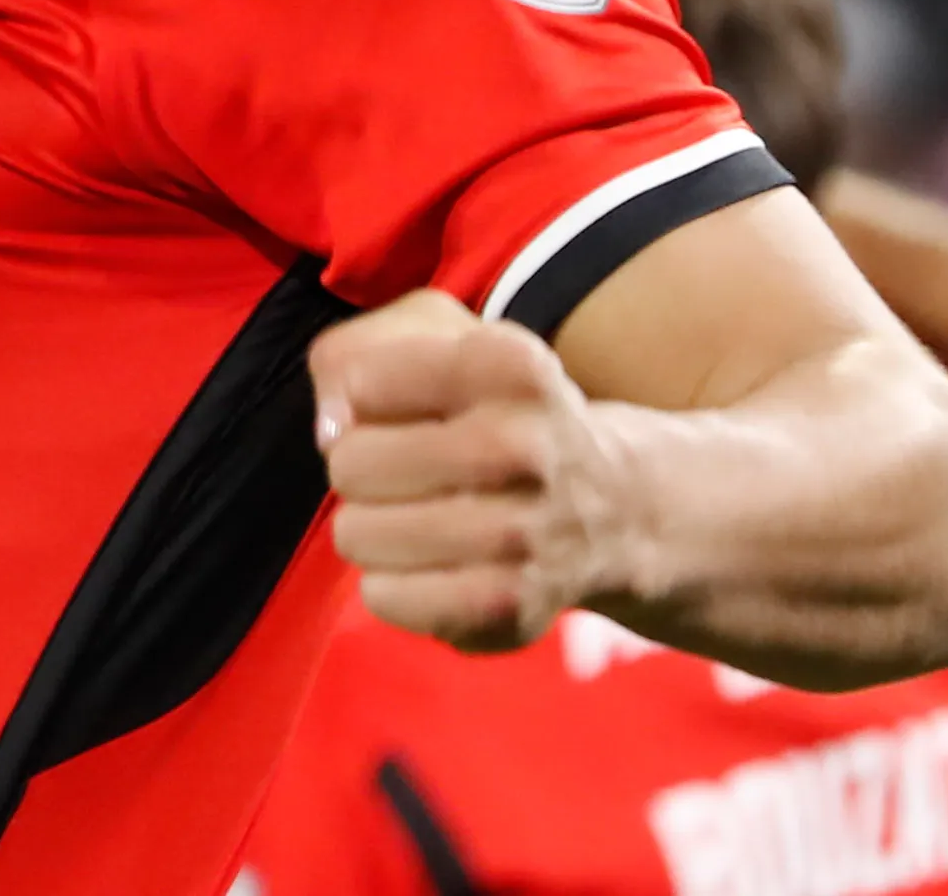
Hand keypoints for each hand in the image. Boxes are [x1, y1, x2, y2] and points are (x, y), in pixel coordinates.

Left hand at [313, 289, 618, 652]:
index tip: (406, 410)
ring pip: (356, 534)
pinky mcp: (505, 606)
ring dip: (373, 529)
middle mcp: (521, 445)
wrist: (619, 507)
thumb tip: (328, 429)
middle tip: (414, 472)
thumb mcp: (449, 342)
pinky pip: (383, 595)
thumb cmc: (503, 413)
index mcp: (510, 366)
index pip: (360, 381)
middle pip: (348, 462)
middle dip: (363, 467)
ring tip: (423, 518)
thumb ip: (357, 356)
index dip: (364, 398)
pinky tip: (436, 565)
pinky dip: (392, 585)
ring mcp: (518, 533)